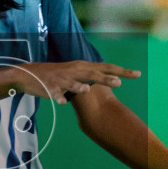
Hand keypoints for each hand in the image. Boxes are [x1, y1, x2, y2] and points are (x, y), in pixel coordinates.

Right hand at [12, 60, 140, 105]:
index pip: (106, 67)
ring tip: (88, 89)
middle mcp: (74, 71)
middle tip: (120, 83)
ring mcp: (62, 80)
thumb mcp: (75, 73)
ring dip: (80, 86)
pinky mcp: (50, 88)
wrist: (29, 75)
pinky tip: (62, 102)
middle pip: (93, 74)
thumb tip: (108, 79)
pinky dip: (59, 97)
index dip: (122, 70)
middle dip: (106, 78)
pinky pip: (56, 94)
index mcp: (82, 67)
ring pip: (73, 83)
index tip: (138, 74)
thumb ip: (90, 76)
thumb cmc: (56, 76)